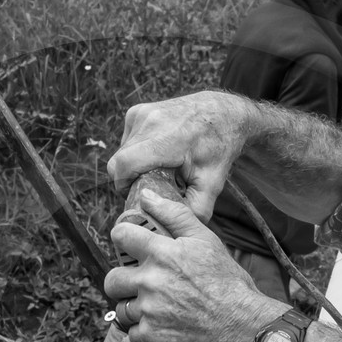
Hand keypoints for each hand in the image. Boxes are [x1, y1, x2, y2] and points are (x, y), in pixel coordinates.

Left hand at [104, 191, 286, 341]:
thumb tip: (147, 195)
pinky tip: (165, 326)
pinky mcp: (152, 337)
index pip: (121, 236)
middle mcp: (150, 281)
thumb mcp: (206, 241)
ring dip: (134, 308)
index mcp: (162, 254)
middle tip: (142, 286)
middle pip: (112, 279)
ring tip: (157, 309)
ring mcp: (149, 311)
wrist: (243, 327)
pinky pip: (133, 333)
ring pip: (122, 308)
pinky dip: (145, 332)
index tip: (130, 247)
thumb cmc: (228, 283)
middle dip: (123, 281)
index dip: (123, 239)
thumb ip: (174, 215)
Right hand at [108, 92, 259, 221]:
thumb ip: (194, 210)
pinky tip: (158, 155)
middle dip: (130, 180)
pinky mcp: (137, 111)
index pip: (124, 166)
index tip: (138, 198)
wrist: (223, 113)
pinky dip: (136, 152)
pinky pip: (126, 140)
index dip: (124, 187)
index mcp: (167, 139)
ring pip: (121, 152)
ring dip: (134, 166)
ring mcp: (141, 114)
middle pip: (119, 163)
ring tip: (159, 170)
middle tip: (151, 188)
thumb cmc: (219, 147)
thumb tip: (174, 230)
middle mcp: (149, 122)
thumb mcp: (212, 183)